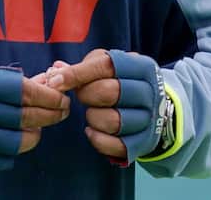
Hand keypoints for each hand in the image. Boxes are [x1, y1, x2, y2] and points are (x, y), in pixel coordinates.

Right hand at [0, 59, 69, 168]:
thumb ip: (1, 76)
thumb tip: (33, 84)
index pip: (26, 91)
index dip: (49, 95)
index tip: (61, 97)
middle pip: (27, 117)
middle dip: (51, 115)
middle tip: (61, 112)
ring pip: (17, 142)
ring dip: (34, 136)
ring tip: (38, 130)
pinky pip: (0, 160)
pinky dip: (12, 153)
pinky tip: (15, 144)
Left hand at [43, 49, 165, 162]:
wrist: (155, 107)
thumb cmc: (122, 81)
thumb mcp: (107, 65)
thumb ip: (82, 67)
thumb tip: (55, 72)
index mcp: (140, 66)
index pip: (105, 66)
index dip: (76, 73)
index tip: (55, 81)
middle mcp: (148, 92)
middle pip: (108, 92)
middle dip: (86, 95)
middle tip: (82, 96)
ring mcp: (148, 119)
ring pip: (111, 121)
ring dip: (92, 117)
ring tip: (92, 112)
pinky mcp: (142, 142)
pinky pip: (114, 145)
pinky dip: (97, 138)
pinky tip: (92, 130)